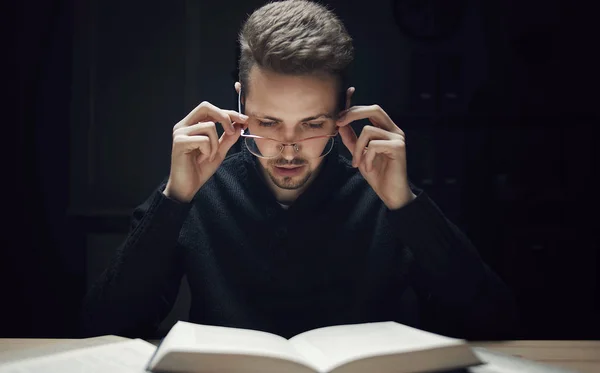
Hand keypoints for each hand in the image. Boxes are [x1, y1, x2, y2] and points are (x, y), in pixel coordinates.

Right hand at [164, 101, 247, 202]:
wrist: (187, 188)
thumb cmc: (199, 170)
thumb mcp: (218, 151)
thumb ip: (228, 138)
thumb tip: (239, 125)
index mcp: (191, 125)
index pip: (210, 109)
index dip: (228, 112)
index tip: (243, 119)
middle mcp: (183, 126)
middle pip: (205, 107)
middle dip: (224, 117)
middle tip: (232, 132)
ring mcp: (180, 133)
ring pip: (209, 126)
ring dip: (215, 144)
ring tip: (208, 156)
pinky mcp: (179, 142)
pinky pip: (204, 140)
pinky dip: (208, 150)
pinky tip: (202, 159)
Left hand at [336, 90, 414, 209]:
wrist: (391, 194)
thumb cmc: (377, 174)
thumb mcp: (359, 154)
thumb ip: (351, 139)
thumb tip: (340, 124)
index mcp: (386, 129)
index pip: (371, 109)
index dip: (356, 104)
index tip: (341, 104)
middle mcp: (394, 130)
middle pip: (374, 109)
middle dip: (353, 113)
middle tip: (338, 123)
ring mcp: (398, 138)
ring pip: (368, 130)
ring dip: (357, 149)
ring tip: (358, 164)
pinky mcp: (399, 147)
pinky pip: (373, 145)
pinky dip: (366, 157)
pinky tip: (368, 168)